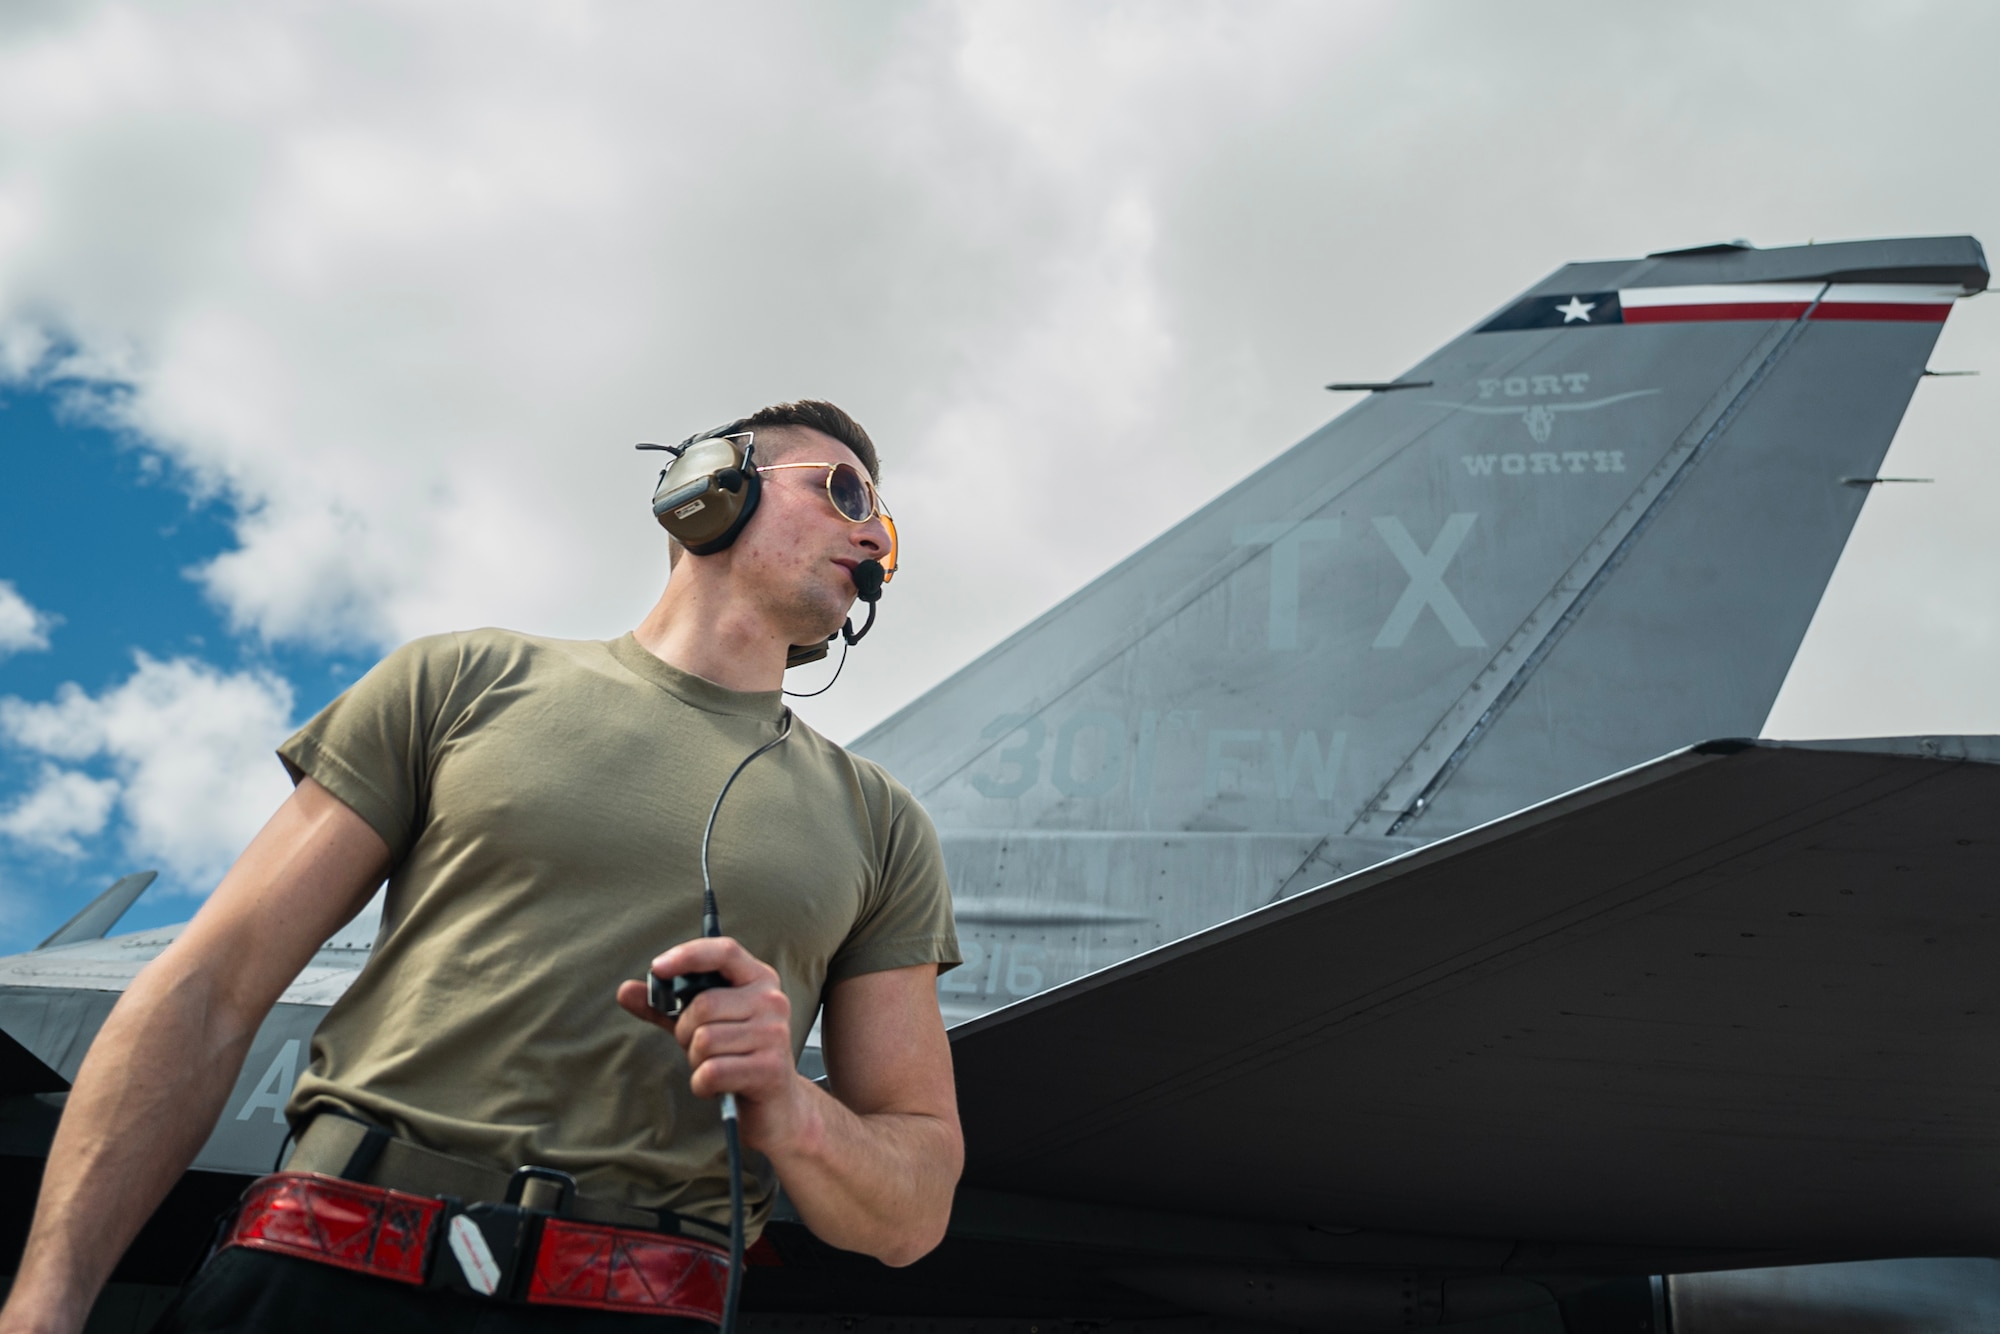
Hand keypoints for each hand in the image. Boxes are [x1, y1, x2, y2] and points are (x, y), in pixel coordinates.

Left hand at [615, 937, 814, 1153]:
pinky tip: (717, 1086)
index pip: (724, 952)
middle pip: (703, 1005)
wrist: (777, 1105)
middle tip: (698, 1046)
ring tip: (714, 1065)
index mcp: (759, 979)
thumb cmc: (736, 1055)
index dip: (688, 955)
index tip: (657, 968)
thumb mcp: (702, 1024)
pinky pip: (711, 1071)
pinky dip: (702, 1084)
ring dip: (696, 1061)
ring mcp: (774, 1034)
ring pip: (704, 1041)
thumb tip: (625, 990)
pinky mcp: (769, 1069)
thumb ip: (666, 1006)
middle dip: (686, 1032)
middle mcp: (772, 1001)